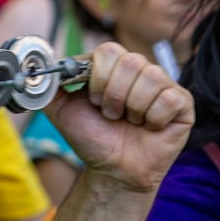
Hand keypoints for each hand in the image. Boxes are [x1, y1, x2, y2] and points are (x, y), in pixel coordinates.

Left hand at [48, 42, 193, 191]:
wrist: (112, 170)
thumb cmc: (93, 139)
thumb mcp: (61, 111)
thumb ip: (48, 87)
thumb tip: (37, 69)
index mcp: (113, 67)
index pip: (108, 51)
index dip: (98, 78)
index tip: (92, 101)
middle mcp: (140, 71)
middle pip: (130, 61)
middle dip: (113, 95)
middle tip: (111, 115)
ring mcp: (163, 85)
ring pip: (150, 78)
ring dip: (132, 108)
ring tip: (129, 122)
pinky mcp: (182, 103)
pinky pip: (168, 99)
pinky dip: (153, 119)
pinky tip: (149, 127)